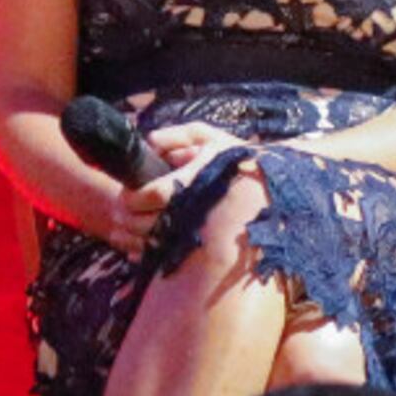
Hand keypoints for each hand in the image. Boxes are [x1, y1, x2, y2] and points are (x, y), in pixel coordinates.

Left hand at [97, 122, 247, 257]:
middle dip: (128, 218)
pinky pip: (167, 259)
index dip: (134, 197)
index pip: (154, 194)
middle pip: (150, 222)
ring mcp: (199, 233)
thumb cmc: (238, 162)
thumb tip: (150, 142)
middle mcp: (196, 210)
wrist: (276, 192)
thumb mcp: (212, 139)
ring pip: (155, 244)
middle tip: (119, 212)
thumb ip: (179, 137)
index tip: (127, 196)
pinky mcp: (202, 252)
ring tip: (123, 230)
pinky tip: (136, 250)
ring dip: (132, 238)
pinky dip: (145, 256)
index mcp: (195, 181)